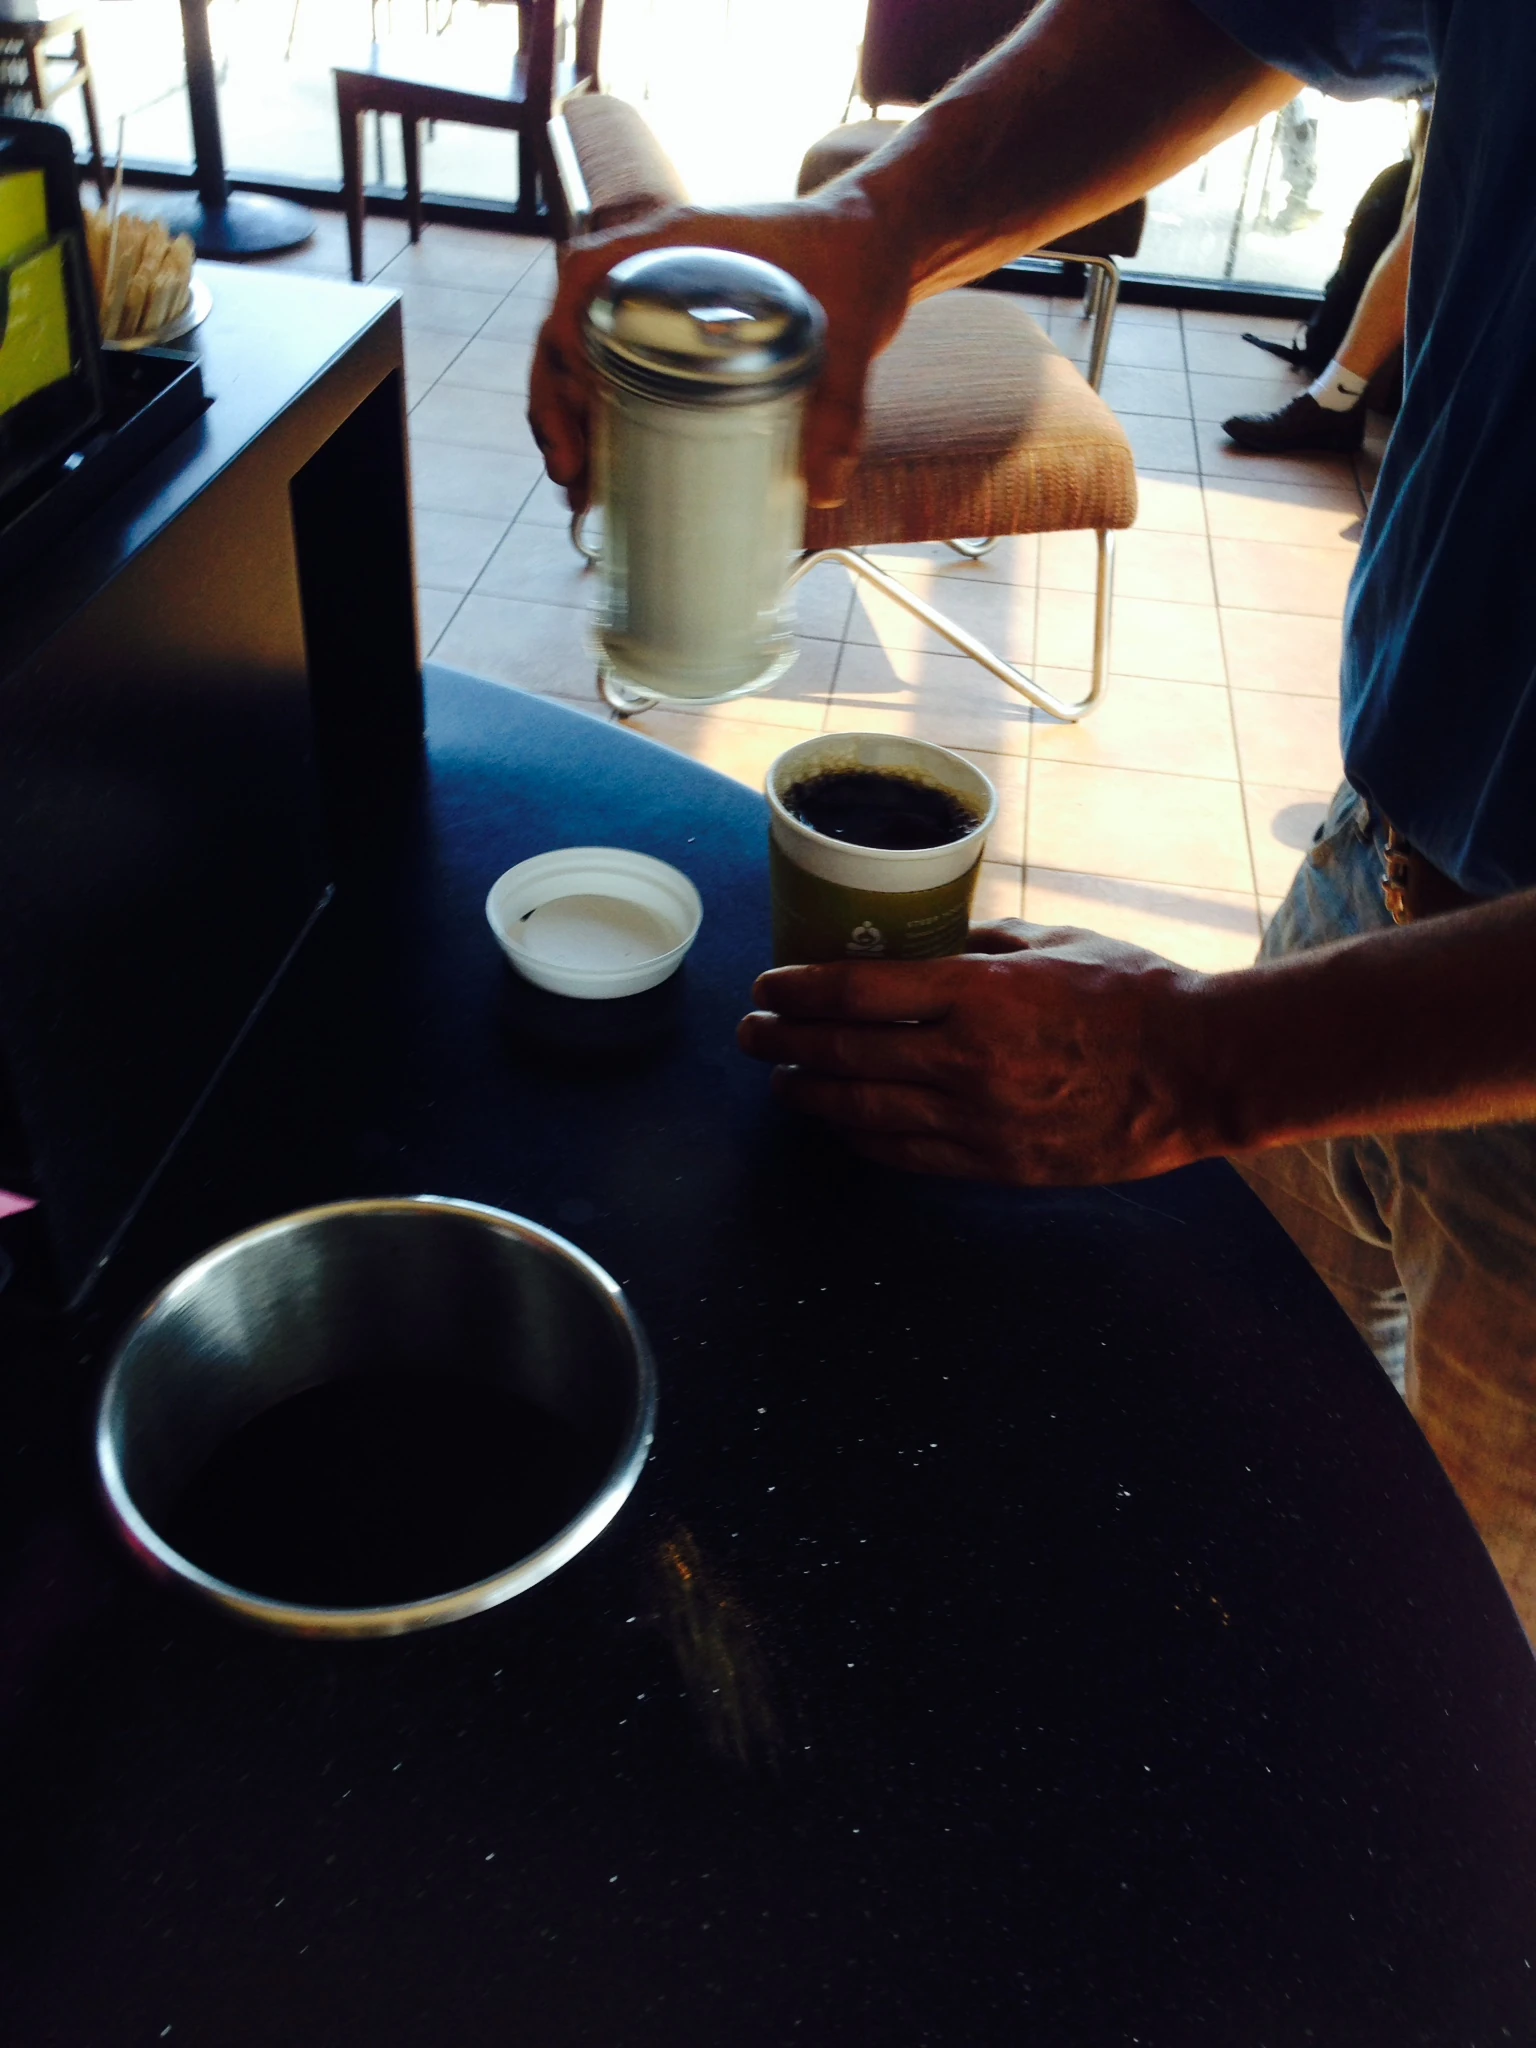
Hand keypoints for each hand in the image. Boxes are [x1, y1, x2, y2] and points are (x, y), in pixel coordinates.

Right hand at [527, 191, 910, 514]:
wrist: (874, 239)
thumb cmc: (853, 258)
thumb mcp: (853, 328)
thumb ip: (842, 405)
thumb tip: (824, 489)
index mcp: (676, 244)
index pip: (584, 281)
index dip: (565, 344)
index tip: (580, 406)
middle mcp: (653, 268)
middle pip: (569, 332)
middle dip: (557, 408)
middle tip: (574, 477)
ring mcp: (659, 302)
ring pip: (584, 358)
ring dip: (570, 423)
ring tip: (580, 490)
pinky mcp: (676, 334)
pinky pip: (617, 370)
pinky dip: (603, 420)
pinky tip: (608, 473)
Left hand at [736, 921, 1219, 1184]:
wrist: (1199, 1070)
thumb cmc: (1136, 992)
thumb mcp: (1055, 940)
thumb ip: (984, 944)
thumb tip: (936, 948)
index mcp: (979, 992)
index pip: (857, 991)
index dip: (799, 990)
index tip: (768, 987)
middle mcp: (966, 1059)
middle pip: (845, 1054)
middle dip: (785, 1043)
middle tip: (752, 1034)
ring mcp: (979, 1119)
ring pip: (865, 1112)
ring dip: (811, 1095)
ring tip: (780, 1082)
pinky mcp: (997, 1164)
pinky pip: (908, 1154)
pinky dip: (863, 1139)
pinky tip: (840, 1127)